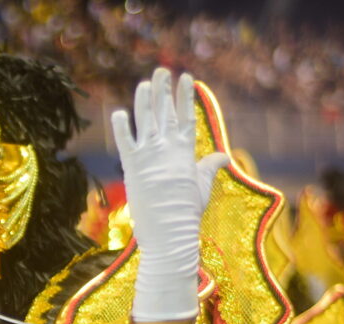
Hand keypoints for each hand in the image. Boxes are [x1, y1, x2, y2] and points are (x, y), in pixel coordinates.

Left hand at [111, 68, 228, 321]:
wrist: (169, 232)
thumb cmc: (187, 212)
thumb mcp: (202, 186)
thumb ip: (209, 167)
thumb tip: (225, 156)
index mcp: (185, 152)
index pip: (185, 117)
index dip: (184, 96)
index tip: (185, 77)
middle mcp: (167, 150)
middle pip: (165, 113)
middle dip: (163, 90)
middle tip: (161, 71)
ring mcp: (149, 157)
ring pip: (146, 121)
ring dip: (144, 101)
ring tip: (144, 83)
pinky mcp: (132, 167)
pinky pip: (125, 143)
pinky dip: (121, 127)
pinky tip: (118, 111)